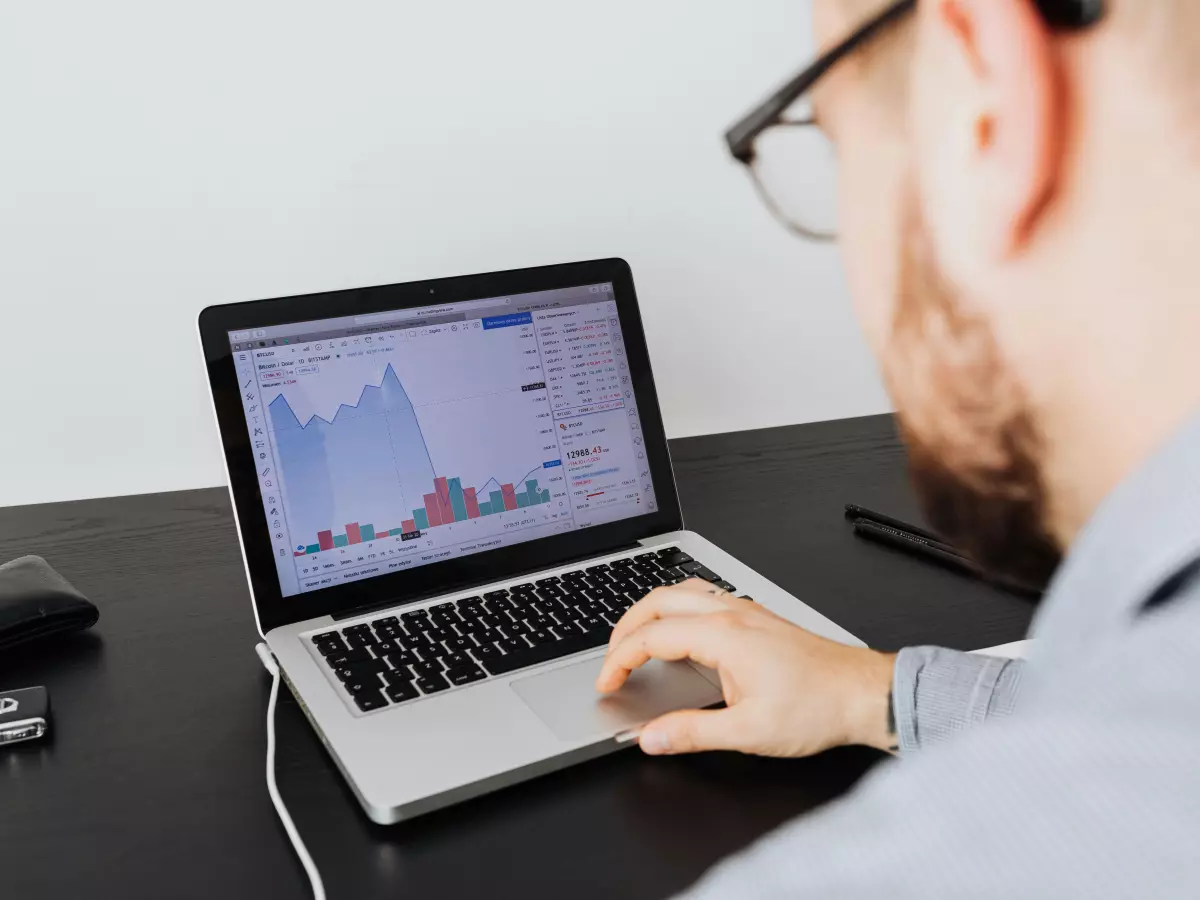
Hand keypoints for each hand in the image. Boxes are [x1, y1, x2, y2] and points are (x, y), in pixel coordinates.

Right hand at [596, 580, 896, 756]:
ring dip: (650, 612)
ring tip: (634, 639)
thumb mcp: (749, 733)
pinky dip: (676, 608)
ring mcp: (745, 611)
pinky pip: (703, 596)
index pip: (651, 637)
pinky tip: (678, 630)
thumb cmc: (817, 708)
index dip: (619, 660)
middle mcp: (732, 614)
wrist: (862, 693)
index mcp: (724, 635)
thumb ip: (692, 733)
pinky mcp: (756, 617)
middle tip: (610, 659)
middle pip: (658, 601)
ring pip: (681, 591)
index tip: (607, 683)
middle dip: (625, 628)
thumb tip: (650, 737)